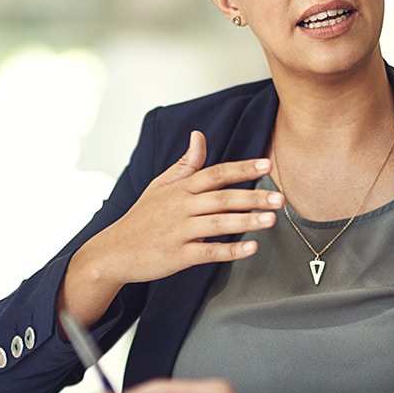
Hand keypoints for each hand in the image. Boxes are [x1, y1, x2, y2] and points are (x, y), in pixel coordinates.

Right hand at [61, 131, 281, 322]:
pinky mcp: (178, 256)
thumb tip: (199, 136)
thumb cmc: (141, 218)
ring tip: (271, 220)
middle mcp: (181, 207)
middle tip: (280, 197)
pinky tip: (250, 248)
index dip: (242, 169)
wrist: (113, 251)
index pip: (215, 173)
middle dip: (253, 197)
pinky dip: (230, 250)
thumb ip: (185, 164)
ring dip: (246, 221)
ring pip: (218, 223)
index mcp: (180, 189)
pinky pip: (208, 252)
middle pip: (221, 198)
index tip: (266, 164)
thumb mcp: (159, 186)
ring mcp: (179, 232)